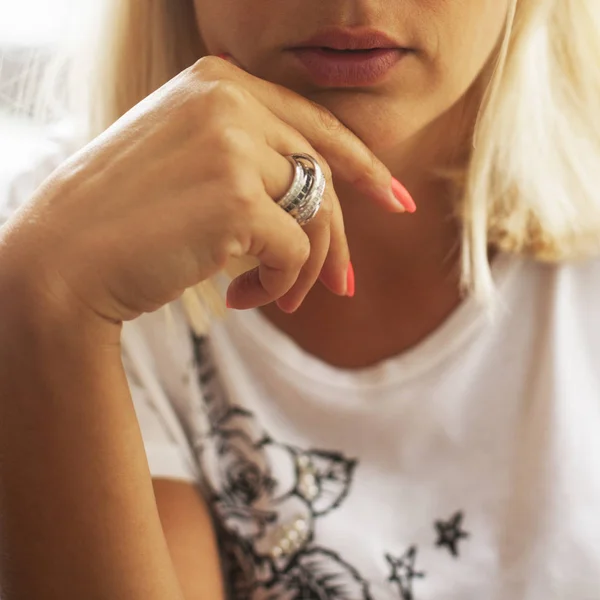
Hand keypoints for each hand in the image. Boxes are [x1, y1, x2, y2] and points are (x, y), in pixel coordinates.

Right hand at [2, 54, 412, 325]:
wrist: (60, 261)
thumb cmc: (122, 221)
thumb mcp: (185, 163)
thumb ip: (248, 158)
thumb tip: (320, 193)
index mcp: (216, 82)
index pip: (314, 124)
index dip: (364, 166)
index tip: (396, 200)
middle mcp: (228, 100)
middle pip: (322, 175)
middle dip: (338, 238)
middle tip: (341, 287)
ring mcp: (232, 146)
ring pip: (318, 214)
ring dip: (306, 268)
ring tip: (275, 298)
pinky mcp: (237, 199)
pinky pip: (297, 250)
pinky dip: (282, 284)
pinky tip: (242, 298)